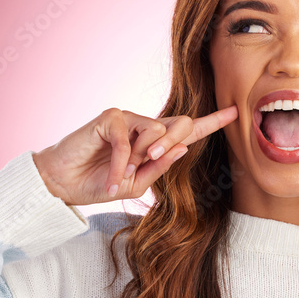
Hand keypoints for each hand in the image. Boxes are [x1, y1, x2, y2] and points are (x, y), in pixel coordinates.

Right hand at [32, 105, 237, 205]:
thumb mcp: (135, 184)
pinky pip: (128, 139)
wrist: (63, 185)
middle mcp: (144, 126)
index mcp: (154, 143)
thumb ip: (159, 167)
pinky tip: (111, 177)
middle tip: (149, 160)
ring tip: (121, 173)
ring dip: (141, 157)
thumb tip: (182, 149)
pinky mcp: (110, 117)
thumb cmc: (97, 183)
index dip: (212, 122)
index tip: (235, 112)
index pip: (188, 131)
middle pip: (180, 125)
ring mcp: (127, 118)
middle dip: (172, 145)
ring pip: (158, 129)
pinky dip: (121, 162)